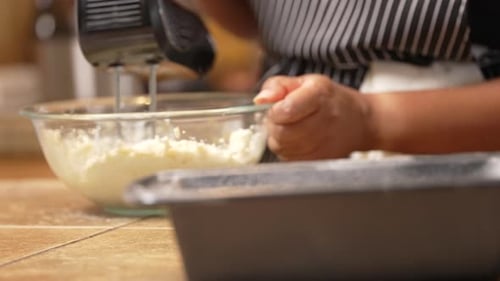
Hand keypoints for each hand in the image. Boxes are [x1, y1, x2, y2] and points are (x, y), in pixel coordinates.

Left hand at [254, 74, 376, 160]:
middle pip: (281, 132)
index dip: (275, 110)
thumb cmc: (328, 100)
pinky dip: (289, 151)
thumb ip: (277, 86)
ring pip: (283, 148)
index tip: (278, 107)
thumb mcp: (304, 82)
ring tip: (292, 128)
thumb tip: (260, 100)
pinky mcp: (321, 161)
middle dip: (275, 125)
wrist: (358, 123)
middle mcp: (325, 121)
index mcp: (319, 95)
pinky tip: (299, 141)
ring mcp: (325, 144)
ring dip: (280, 139)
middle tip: (284, 119)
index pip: (285, 110)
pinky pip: (290, 159)